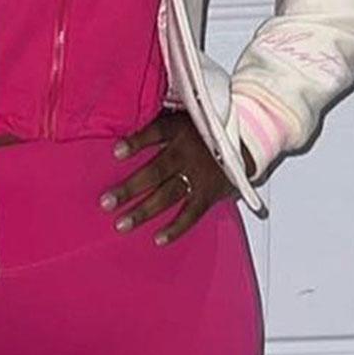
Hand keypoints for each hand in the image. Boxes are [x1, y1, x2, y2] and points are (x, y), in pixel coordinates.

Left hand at [99, 107, 255, 245]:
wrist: (247, 139)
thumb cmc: (203, 128)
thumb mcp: (183, 116)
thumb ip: (157, 120)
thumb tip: (121, 120)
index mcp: (179, 130)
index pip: (156, 133)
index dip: (136, 142)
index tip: (115, 153)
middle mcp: (187, 154)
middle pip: (155, 171)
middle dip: (130, 189)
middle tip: (106, 203)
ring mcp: (198, 176)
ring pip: (168, 196)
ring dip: (144, 211)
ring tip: (122, 224)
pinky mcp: (209, 194)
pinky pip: (192, 214)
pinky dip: (176, 228)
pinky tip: (158, 238)